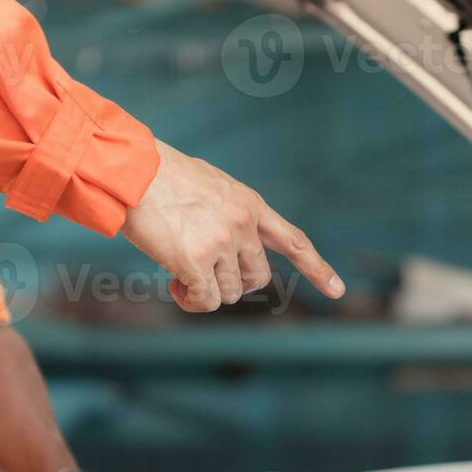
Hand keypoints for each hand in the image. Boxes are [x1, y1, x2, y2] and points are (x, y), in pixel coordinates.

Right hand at [122, 140, 344, 311]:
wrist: (133, 170)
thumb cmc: (161, 177)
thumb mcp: (212, 186)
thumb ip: (229, 215)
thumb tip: (227, 254)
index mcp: (250, 204)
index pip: (293, 240)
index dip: (317, 267)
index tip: (338, 291)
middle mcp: (243, 224)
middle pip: (256, 278)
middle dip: (232, 284)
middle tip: (203, 276)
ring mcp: (221, 243)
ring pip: (228, 293)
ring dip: (205, 292)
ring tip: (180, 274)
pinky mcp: (195, 260)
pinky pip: (204, 300)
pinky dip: (191, 301)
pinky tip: (174, 285)